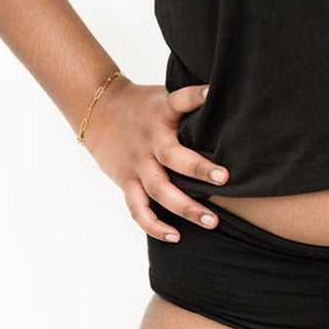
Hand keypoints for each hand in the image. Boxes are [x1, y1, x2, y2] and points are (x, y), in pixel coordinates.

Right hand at [80, 78, 227, 241]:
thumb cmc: (143, 106)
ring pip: (159, 190)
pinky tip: (175, 236)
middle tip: (225, 179)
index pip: (178, 100)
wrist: (98, 112)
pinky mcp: (126, 181)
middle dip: (198, 169)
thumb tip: (230, 100)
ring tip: (212, 221)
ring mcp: (136, 163)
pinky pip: (138, 208)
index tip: (212, 93)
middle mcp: (149, 140)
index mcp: (160, 113)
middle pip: (172, 156)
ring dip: (185, 207)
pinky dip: (154, 225)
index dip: (194, 96)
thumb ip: (189, 105)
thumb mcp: (163, 97)